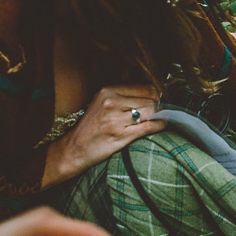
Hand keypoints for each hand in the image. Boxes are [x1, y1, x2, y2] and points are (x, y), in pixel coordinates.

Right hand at [44, 84, 165, 186]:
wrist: (75, 148)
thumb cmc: (92, 126)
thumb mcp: (102, 102)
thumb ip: (124, 95)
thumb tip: (152, 92)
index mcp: (108, 91)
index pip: (144, 87)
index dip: (154, 95)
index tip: (156, 100)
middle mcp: (111, 102)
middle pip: (150, 99)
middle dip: (156, 106)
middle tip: (156, 112)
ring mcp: (116, 119)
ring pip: (151, 112)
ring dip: (158, 116)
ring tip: (155, 119)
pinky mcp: (121, 135)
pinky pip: (149, 127)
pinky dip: (159, 126)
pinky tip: (160, 126)